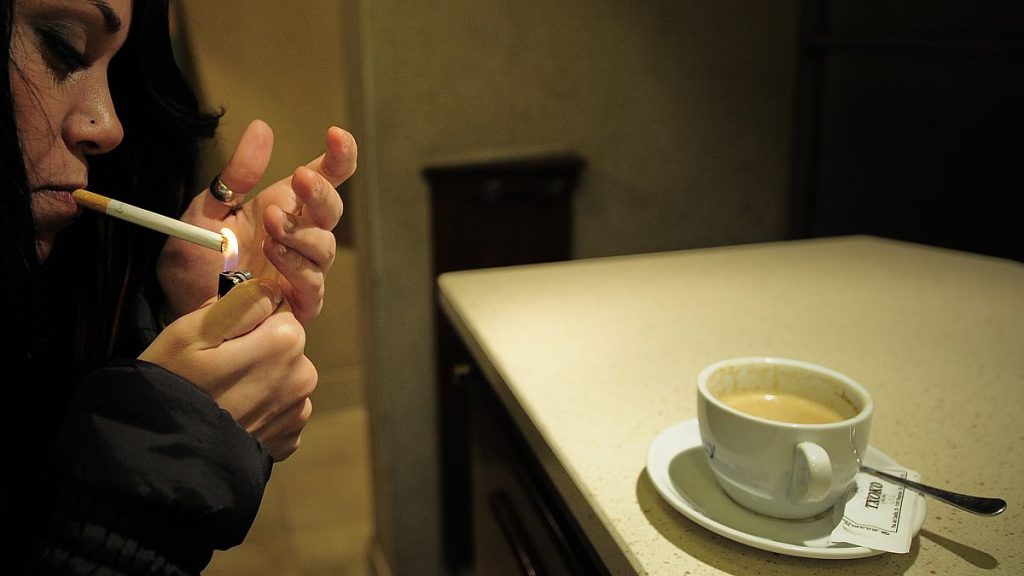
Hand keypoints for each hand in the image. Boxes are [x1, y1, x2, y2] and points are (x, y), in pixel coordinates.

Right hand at [139, 278, 314, 460]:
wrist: (163, 459)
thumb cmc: (172, 385)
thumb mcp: (192, 330)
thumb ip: (239, 303)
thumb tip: (271, 291)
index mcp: (286, 342)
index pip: (277, 309)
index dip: (247, 319)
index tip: (219, 339)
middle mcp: (303, 376)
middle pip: (282, 344)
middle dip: (256, 348)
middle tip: (215, 369)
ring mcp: (297, 411)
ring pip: (281, 377)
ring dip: (258, 380)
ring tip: (221, 397)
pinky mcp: (289, 439)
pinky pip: (278, 410)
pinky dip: (259, 411)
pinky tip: (231, 418)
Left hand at [157, 119, 356, 323]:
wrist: (180, 311)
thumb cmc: (196, 263)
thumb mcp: (206, 211)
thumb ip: (235, 175)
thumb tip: (262, 129)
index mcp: (284, 208)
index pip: (324, 179)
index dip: (338, 157)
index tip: (336, 135)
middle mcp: (300, 238)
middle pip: (332, 210)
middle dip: (321, 192)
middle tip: (300, 178)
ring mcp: (303, 271)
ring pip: (325, 246)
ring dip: (300, 231)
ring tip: (271, 221)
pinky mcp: (300, 303)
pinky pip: (312, 283)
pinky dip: (295, 264)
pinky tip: (273, 251)